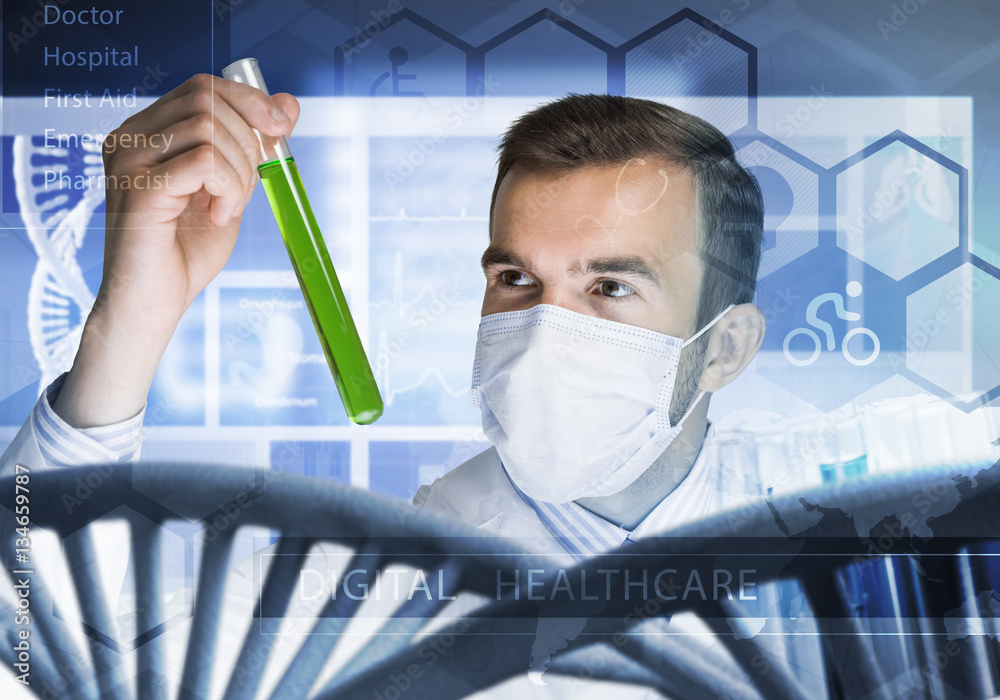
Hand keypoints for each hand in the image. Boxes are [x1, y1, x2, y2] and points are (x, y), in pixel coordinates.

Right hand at [53, 74, 299, 427]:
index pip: (204, 87)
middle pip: (208, 99)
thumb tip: (289, 105)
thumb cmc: (185, 251)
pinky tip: (216, 215)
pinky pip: (204, 162)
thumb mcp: (232, 188)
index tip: (281, 129)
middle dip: (247, 143)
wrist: (154, 303)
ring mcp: (129, 159)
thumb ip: (253, 146)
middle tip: (243, 191)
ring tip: (226, 208)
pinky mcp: (139, 187)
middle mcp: (130, 136)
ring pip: (208, 128)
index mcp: (148, 131)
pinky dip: (226, 189)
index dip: (250, 101)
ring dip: (238, 172)